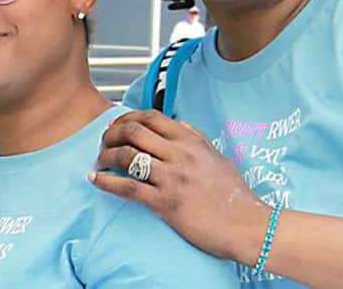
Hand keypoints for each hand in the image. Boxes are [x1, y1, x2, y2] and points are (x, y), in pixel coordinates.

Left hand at [89, 110, 268, 261]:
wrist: (247, 226)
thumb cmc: (235, 195)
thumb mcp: (219, 159)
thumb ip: (198, 139)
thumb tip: (180, 124)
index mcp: (191, 142)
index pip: (152, 118)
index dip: (128, 117)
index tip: (116, 124)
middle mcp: (179, 155)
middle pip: (134, 132)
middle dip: (112, 134)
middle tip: (103, 142)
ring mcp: (171, 178)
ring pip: (127, 156)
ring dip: (106, 155)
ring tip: (99, 160)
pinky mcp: (165, 202)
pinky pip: (128, 188)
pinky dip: (106, 182)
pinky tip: (95, 179)